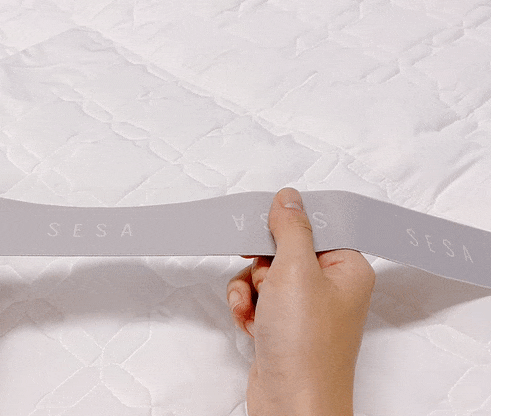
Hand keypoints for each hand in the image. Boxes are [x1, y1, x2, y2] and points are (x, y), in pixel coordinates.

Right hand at [227, 188, 374, 415]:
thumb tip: (288, 199)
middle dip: (261, 265)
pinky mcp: (283, 327)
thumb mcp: (295, 271)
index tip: (265, 225)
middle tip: (265, 278)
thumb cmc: (306, 348)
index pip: (316, 227)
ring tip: (254, 307)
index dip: (286, 226)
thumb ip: (290, 229)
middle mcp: (330, 288)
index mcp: (348, 269)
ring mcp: (306, 309)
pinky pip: (256, 300)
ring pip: (264, 275)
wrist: (291, 404)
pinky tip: (250, 323)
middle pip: (284, 250)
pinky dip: (247, 308)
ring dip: (249, 288)